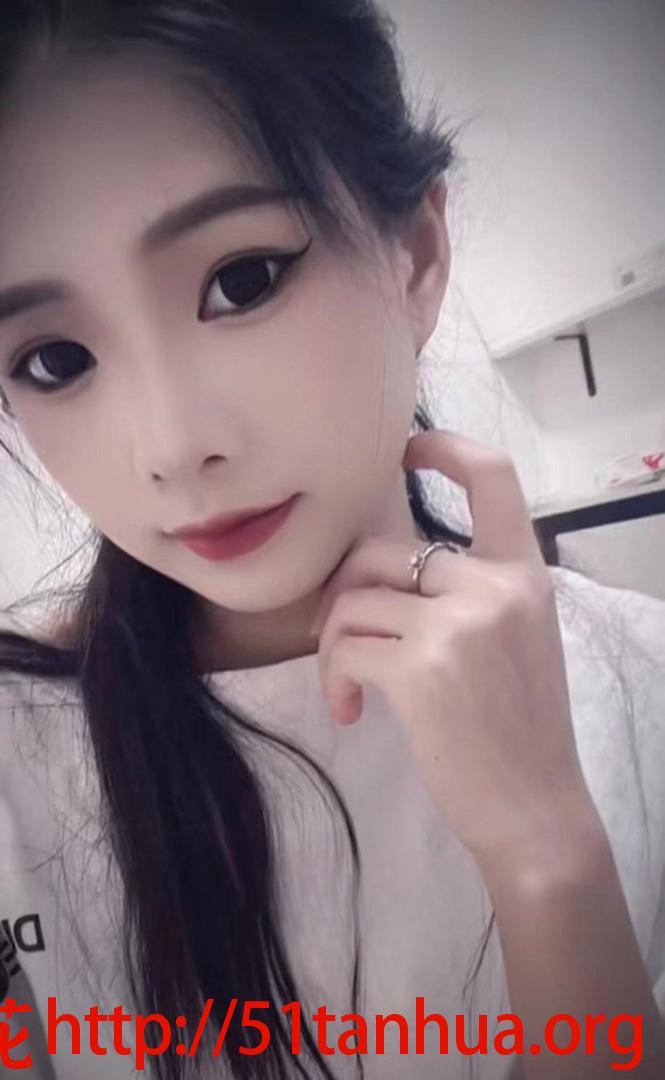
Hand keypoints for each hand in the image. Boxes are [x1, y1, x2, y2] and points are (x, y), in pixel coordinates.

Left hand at [309, 429, 594, 870]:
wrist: (536, 810)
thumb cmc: (522, 731)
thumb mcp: (520, 641)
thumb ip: (475, 594)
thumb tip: (394, 574)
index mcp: (525, 575)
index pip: (494, 477)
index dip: (444, 446)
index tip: (407, 449)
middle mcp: (495, 587)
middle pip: (382, 551)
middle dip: (345, 591)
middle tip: (342, 638)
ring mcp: (458, 625)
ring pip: (353, 599)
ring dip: (332, 644)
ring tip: (348, 686)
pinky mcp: (419, 668)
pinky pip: (344, 646)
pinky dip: (334, 677)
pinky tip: (351, 712)